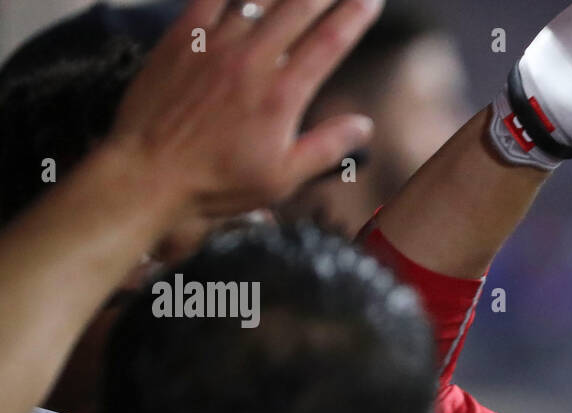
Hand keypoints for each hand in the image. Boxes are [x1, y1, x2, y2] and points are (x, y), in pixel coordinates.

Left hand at [107, 0, 383, 218]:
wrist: (149, 173)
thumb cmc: (218, 183)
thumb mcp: (282, 178)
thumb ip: (326, 146)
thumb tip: (363, 125)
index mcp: (282, 94)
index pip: (329, 43)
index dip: (353, 17)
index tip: (370, 1)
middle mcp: (253, 60)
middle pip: (298, 8)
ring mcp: (215, 45)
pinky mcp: (182, 39)